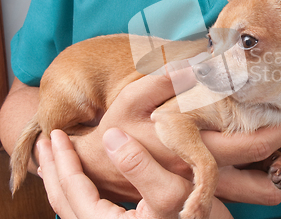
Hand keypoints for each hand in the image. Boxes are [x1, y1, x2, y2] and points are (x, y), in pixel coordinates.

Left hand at [38, 129, 232, 218]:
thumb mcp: (171, 192)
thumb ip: (139, 166)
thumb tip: (110, 136)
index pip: (73, 189)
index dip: (63, 160)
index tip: (55, 135)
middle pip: (64, 201)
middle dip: (53, 170)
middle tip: (45, 144)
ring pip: (73, 208)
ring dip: (63, 180)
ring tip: (57, 159)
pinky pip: (88, 209)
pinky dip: (79, 190)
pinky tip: (85, 179)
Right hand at [70, 65, 280, 202]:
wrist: (99, 166)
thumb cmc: (118, 128)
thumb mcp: (134, 97)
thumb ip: (165, 79)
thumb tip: (199, 62)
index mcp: (194, 150)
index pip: (253, 147)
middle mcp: (206, 177)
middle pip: (266, 182)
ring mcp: (206, 190)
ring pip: (259, 195)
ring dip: (280, 172)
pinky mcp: (203, 194)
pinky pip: (243, 195)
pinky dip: (260, 177)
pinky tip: (258, 156)